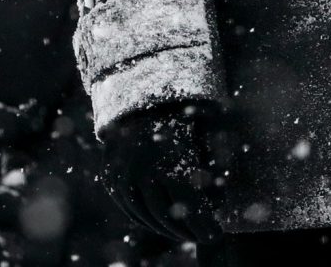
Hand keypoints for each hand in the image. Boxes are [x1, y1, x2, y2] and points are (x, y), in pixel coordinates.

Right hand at [96, 100, 228, 244]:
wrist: (140, 95)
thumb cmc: (180, 112)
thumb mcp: (201, 133)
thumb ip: (211, 165)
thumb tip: (220, 202)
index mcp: (168, 161)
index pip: (189, 206)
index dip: (204, 224)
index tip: (217, 234)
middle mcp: (142, 173)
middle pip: (167, 217)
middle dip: (188, 230)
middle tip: (203, 236)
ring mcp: (122, 177)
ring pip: (146, 217)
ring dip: (166, 230)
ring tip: (185, 233)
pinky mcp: (110, 178)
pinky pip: (129, 209)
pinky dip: (146, 221)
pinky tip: (161, 224)